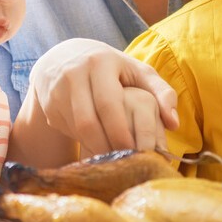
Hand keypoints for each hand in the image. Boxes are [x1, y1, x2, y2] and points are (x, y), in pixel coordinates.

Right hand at [28, 38, 177, 154]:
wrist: (64, 58)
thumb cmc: (111, 68)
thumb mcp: (136, 72)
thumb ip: (161, 93)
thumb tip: (174, 123)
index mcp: (100, 63)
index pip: (108, 104)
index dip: (120, 132)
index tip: (133, 152)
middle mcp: (74, 74)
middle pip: (88, 121)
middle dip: (107, 146)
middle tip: (123, 163)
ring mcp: (56, 90)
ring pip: (75, 129)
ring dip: (95, 147)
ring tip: (114, 159)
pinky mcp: (48, 105)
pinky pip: (67, 130)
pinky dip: (83, 142)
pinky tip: (97, 147)